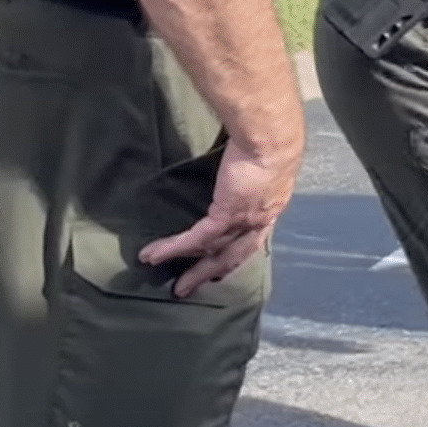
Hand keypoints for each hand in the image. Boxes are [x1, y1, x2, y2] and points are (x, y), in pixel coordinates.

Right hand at [141, 133, 302, 297]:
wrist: (271, 139)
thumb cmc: (271, 141)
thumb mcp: (264, 165)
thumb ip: (252, 175)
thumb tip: (237, 169)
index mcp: (272, 207)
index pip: (251, 240)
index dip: (234, 254)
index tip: (219, 267)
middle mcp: (262, 220)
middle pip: (233, 256)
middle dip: (209, 272)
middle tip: (187, 287)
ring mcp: (245, 220)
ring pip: (213, 251)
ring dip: (185, 264)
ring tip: (160, 270)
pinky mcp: (227, 213)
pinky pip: (197, 237)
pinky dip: (175, 247)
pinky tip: (155, 253)